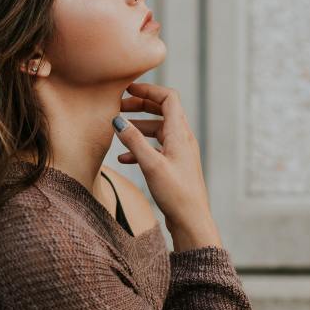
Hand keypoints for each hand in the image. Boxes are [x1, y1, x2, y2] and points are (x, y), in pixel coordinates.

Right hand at [111, 82, 221, 250]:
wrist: (191, 221)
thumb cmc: (175, 193)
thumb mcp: (151, 165)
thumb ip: (134, 141)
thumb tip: (118, 120)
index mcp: (180, 133)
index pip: (168, 98)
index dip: (149, 90)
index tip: (128, 89)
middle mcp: (183, 139)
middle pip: (163, 111)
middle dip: (140, 106)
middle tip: (119, 106)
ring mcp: (180, 152)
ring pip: (158, 130)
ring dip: (139, 126)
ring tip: (118, 130)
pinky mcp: (175, 166)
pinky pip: (157, 148)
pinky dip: (141, 147)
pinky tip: (124, 158)